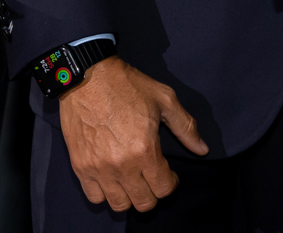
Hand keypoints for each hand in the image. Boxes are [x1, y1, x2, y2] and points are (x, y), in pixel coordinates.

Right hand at [58, 56, 208, 212]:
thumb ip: (186, 127)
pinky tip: (112, 179)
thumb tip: (202, 149)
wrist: (89, 77)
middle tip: (152, 178)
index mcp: (145, 150)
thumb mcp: (165, 99)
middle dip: (153, 193)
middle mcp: (122, 165)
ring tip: (132, 181)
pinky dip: (105, 193)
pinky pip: (95, 197)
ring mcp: (99, 168)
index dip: (170, 183)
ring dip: (130, 197)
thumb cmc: (128, 85)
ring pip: (119, 205)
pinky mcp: (80, 167)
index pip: (163, 189)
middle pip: (143, 202)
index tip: (168, 174)